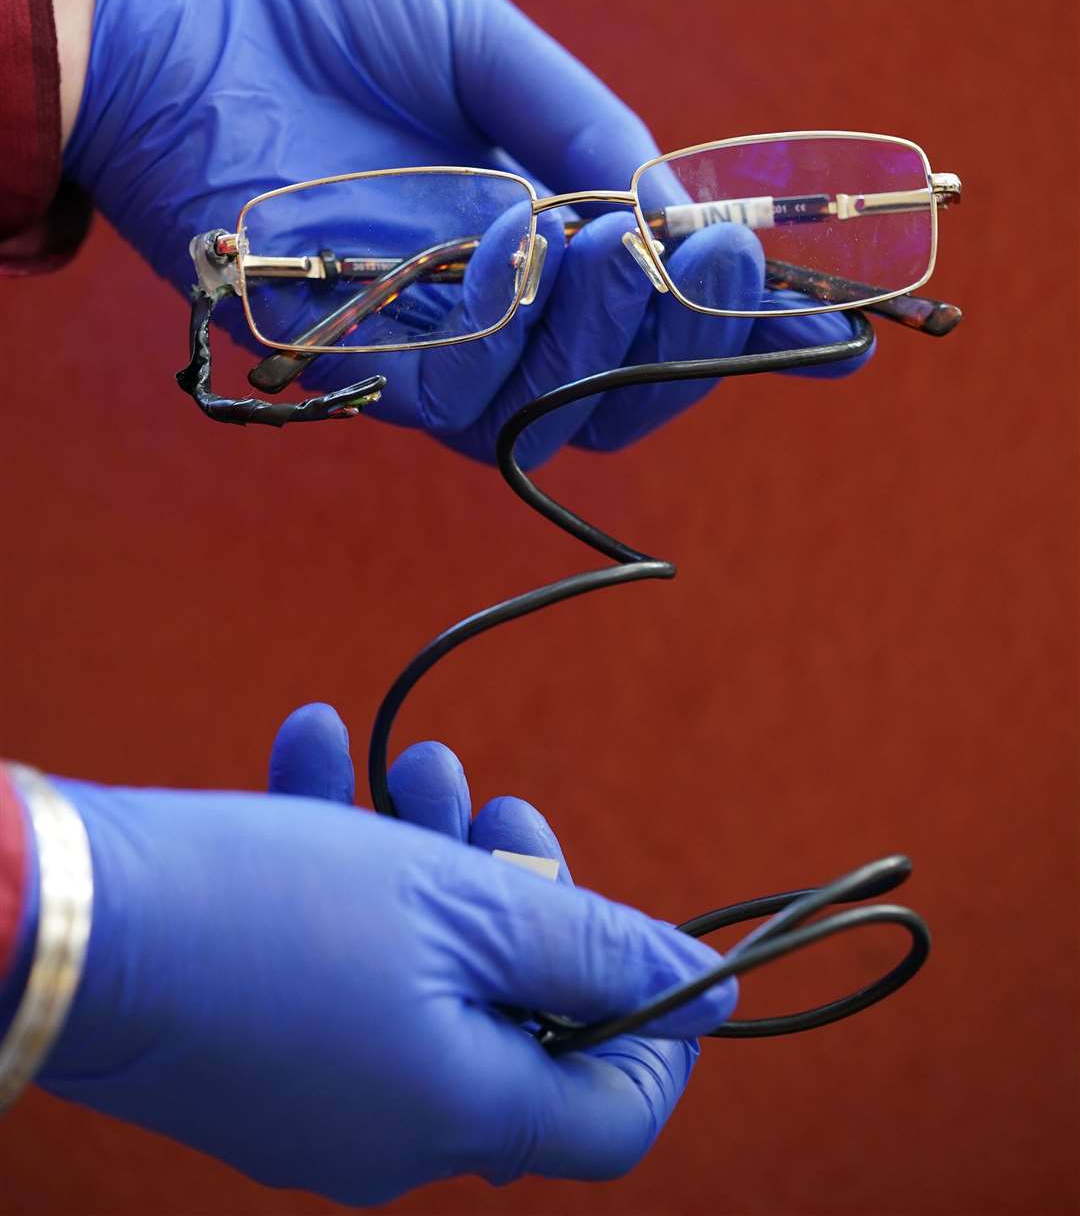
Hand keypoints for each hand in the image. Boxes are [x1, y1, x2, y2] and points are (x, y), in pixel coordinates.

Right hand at [37, 708, 735, 1205]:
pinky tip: (312, 754)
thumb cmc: (278, 910)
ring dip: (424, 853)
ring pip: (420, 968)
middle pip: (513, 1013)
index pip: (614, 1114)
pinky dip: (340, 866)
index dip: (650, 1021)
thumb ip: (597, 952)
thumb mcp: (466, 909)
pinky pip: (332, 964)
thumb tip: (710, 989)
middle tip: (487, 801)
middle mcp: (396, 1128)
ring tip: (398, 762)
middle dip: (515, 889)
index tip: (630, 922)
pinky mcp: (255, 1044)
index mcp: (465, 1113)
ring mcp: (319, 1091)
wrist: (70, 921)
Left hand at [62, 0, 868, 466]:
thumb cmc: (324, 17)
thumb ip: (587, 129)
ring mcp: (426, 345)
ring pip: (560, 404)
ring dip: (616, 332)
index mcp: (536, 238)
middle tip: (726, 256)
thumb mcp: (489, 49)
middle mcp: (492, 309)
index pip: (656, 317)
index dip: (747, 336)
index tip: (839, 339)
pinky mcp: (355, 363)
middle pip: (624, 386)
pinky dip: (516, 330)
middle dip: (697, 333)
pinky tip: (522, 239)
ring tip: (625, 240)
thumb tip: (682, 216)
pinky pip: (462, 394)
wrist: (180, 11)